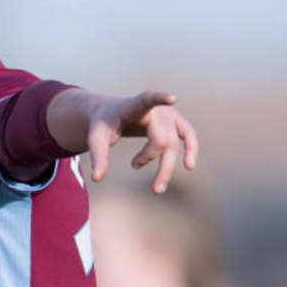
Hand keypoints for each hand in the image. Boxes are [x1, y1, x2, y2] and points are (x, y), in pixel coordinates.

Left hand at [83, 90, 197, 191]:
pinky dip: (191, 149)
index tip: (172, 98)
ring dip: (167, 166)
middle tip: (137, 172)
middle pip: (160, 138)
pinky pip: (188, 135)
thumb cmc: (104, 124)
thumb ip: (98, 156)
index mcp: (133, 106)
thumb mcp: (96, 138)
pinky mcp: (175, 122)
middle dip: (149, 158)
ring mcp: (168, 114)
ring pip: (174, 142)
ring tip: (157, 189)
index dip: (159, 99)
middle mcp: (155, 109)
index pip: (146, 100)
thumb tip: (96, 179)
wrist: (111, 113)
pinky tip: (189, 165)